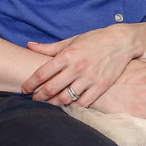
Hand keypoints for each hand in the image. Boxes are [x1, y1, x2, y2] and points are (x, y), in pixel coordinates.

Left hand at [22, 24, 145, 106]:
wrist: (121, 41)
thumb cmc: (94, 40)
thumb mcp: (71, 41)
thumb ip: (49, 47)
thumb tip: (29, 46)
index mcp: (67, 55)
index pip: (42, 73)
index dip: (30, 84)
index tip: (25, 89)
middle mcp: (77, 67)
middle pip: (51, 88)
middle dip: (39, 96)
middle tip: (35, 98)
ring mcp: (90, 78)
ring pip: (66, 98)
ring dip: (55, 102)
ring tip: (51, 101)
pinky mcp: (101, 86)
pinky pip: (83, 102)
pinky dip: (74, 105)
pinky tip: (70, 103)